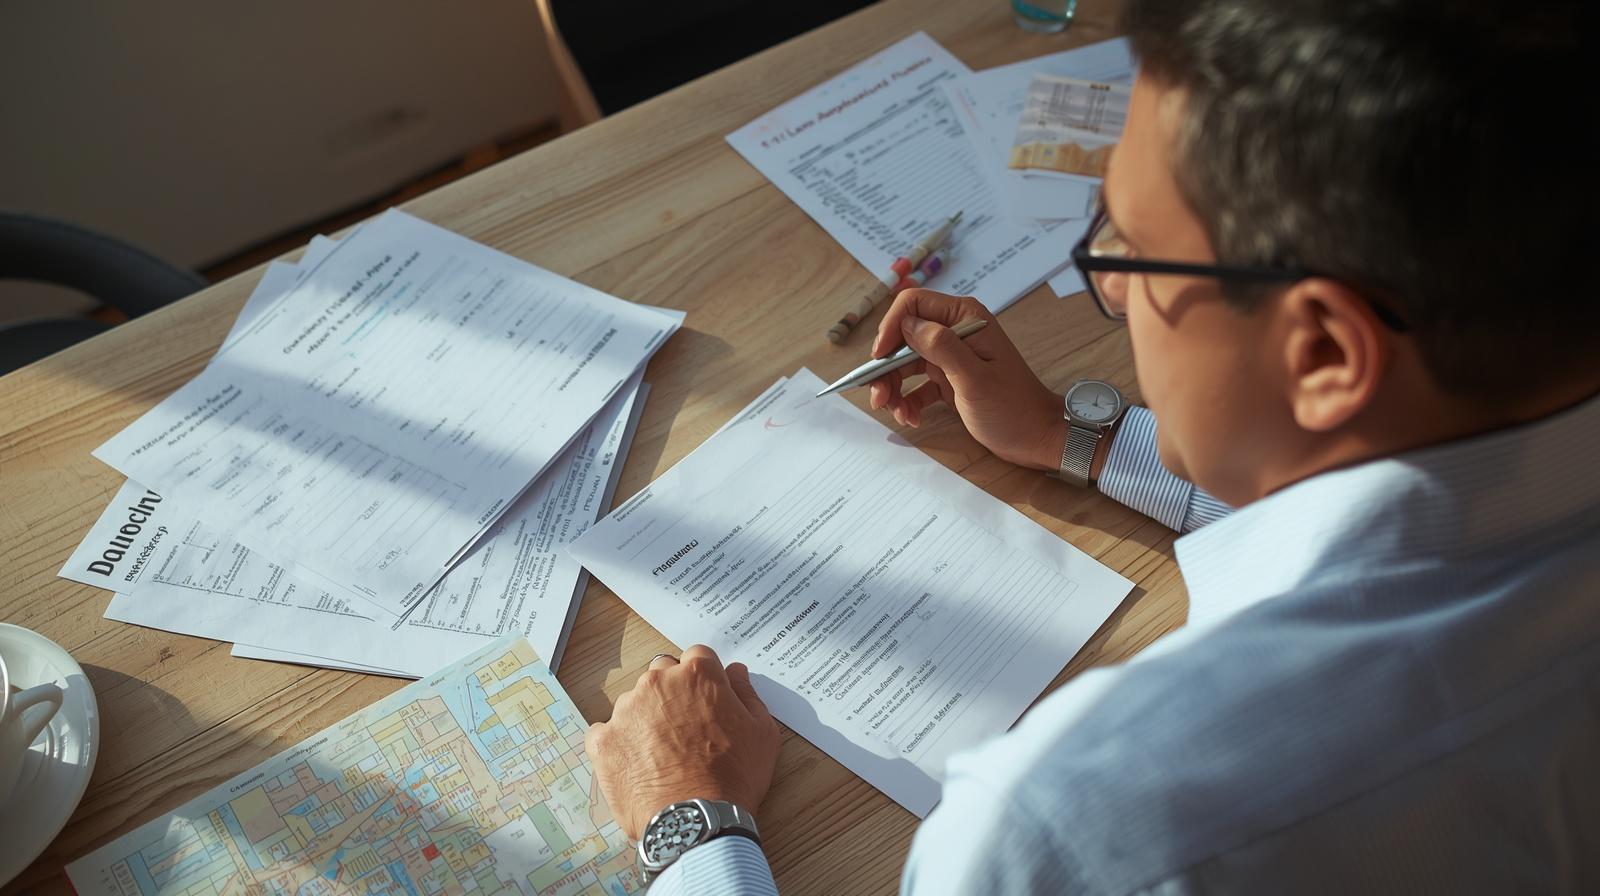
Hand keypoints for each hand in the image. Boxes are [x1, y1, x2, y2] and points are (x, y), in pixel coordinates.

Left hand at [585, 645, 780, 840]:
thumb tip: (735, 673)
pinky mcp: (604, 740)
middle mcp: (658, 683)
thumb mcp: (762, 733)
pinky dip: (618, 743)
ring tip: (663, 754)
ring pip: (635, 702)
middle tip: (687, 729)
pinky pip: (606, 731)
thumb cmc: (734, 778)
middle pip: (663, 674)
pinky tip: (637, 764)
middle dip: (674, 694)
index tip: (707, 701)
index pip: (698, 658)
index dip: (705, 680)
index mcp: (697, 675)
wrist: (696, 821)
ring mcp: (626, 710)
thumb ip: (747, 694)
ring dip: (646, 718)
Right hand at [869, 289, 1065, 470]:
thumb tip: (907, 325)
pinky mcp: (948, 379)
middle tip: (878, 397)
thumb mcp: (974, 378)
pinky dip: (908, 400)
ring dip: (893, 387)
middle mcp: (956, 331)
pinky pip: (916, 384)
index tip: (879, 358)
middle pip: (903, 337)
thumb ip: (941, 347)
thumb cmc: (1013, 408)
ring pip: (905, 362)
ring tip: (895, 413)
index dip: (891, 328)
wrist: (1036, 437)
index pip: (913, 305)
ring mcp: (952, 356)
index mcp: (965, 318)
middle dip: (886, 367)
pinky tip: (911, 417)